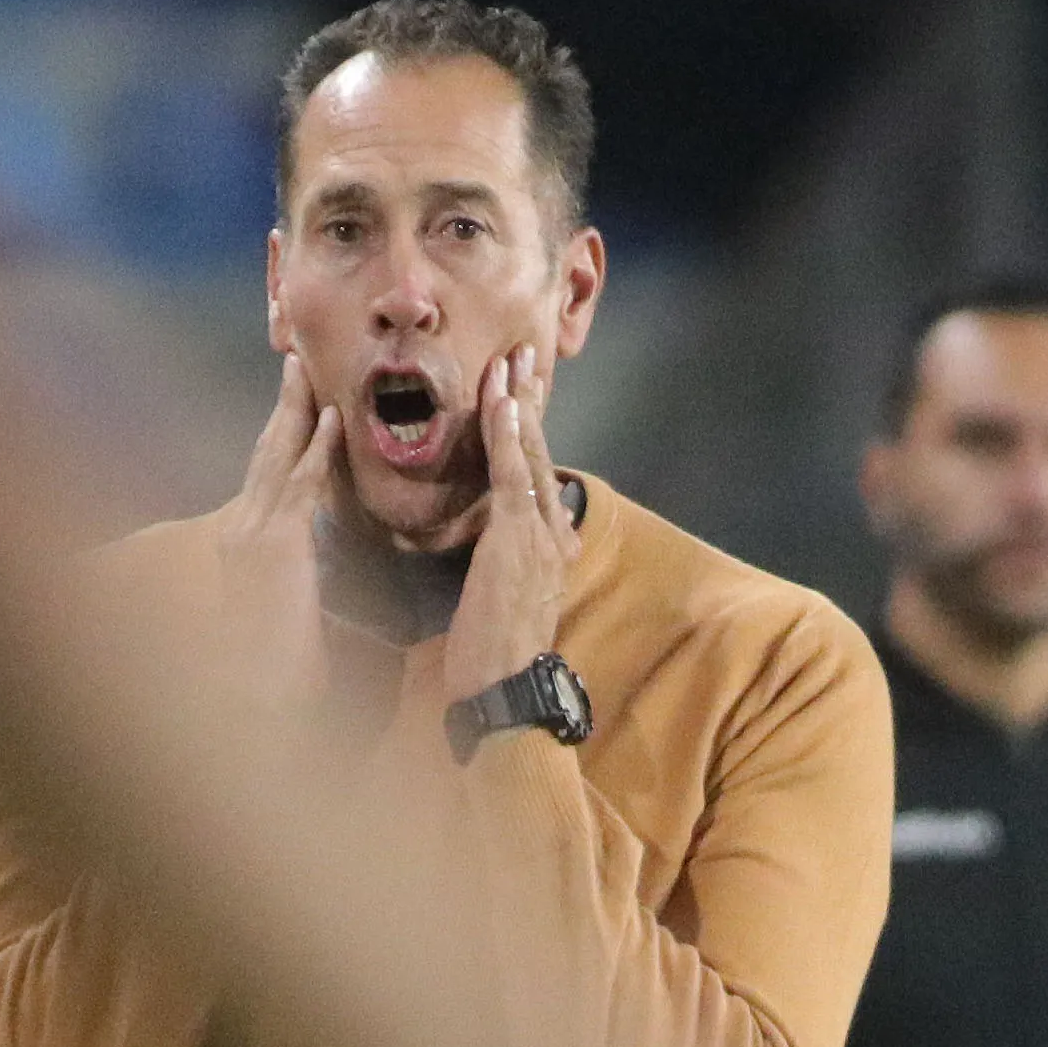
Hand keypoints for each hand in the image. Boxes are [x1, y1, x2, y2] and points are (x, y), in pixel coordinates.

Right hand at [208, 357, 339, 708]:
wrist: (259, 701)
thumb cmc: (282, 669)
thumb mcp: (294, 606)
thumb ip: (305, 570)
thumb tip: (332, 554)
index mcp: (242, 542)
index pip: (265, 474)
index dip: (282, 434)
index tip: (299, 399)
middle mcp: (240, 529)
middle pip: (266, 452)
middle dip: (283, 406)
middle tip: (297, 361)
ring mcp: (252, 534)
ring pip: (278, 456)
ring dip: (296, 410)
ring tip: (308, 370)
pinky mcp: (275, 546)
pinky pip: (301, 485)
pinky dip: (315, 449)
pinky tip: (331, 418)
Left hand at [436, 341, 578, 712]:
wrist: (506, 692)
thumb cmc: (493, 659)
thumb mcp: (502, 603)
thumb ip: (508, 564)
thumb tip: (508, 542)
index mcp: (550, 548)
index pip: (536, 475)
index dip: (527, 430)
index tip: (518, 391)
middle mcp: (554, 534)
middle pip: (538, 452)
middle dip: (529, 401)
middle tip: (522, 354)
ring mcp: (540, 534)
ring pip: (529, 454)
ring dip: (519, 402)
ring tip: (511, 359)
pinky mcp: (519, 539)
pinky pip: (512, 473)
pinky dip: (508, 433)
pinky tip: (502, 398)